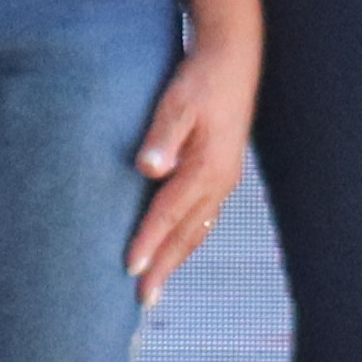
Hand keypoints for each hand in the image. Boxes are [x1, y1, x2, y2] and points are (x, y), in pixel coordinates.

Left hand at [123, 30, 257, 304]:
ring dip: (176, 259)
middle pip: (187, 234)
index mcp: (207, 167)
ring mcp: (225, 181)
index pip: (170, 213)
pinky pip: (204, 218)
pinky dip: (187, 240)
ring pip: (198, 230)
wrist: (233, 61)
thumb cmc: (199, 80)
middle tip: (142, 300)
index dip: (149, 241)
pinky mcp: (222, 175)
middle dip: (164, 267)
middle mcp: (220, 182)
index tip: (129, 267)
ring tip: (155, 285)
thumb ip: (162, 136)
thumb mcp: (177, 102)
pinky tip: (175, 249)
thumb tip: (148, 168)